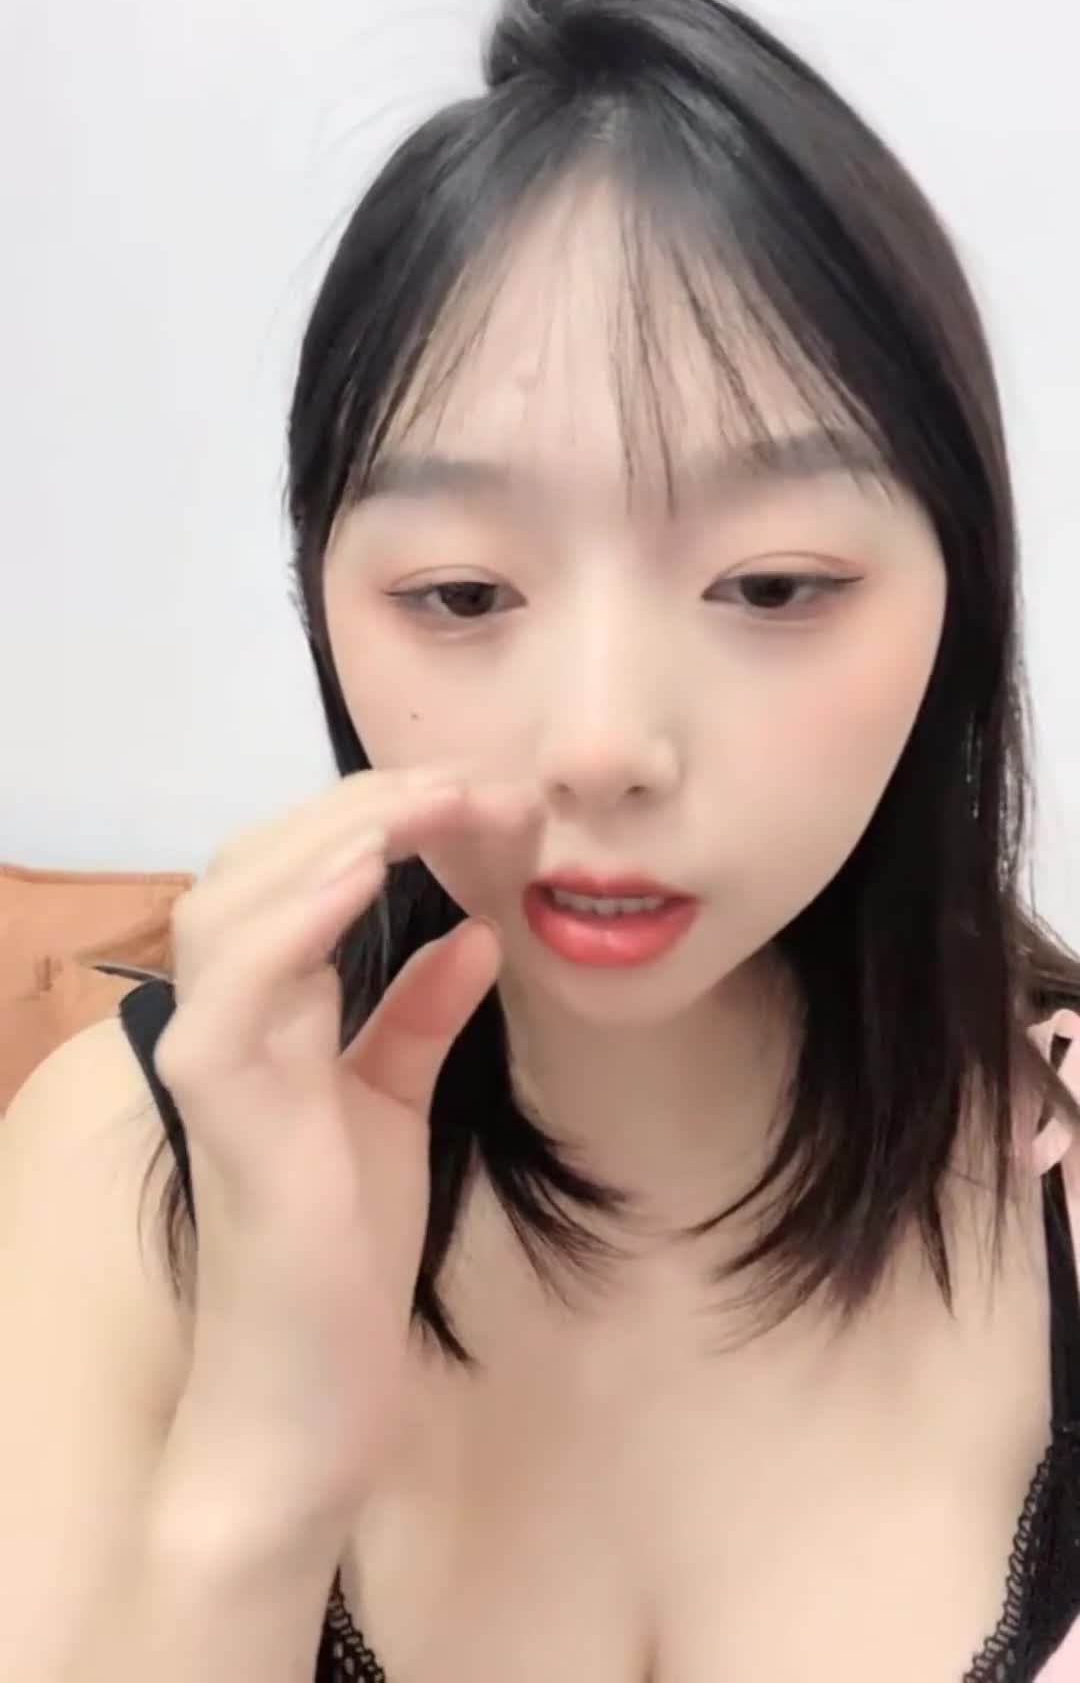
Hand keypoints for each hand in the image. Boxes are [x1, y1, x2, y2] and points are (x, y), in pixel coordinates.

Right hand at [155, 764, 540, 1517]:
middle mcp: (225, 1015)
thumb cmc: (343, 1251)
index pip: (297, 868)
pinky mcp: (218, 1104)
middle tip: (475, 783)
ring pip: (235, 896)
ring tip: (432, 804)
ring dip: (336, 834)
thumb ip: (421, 1017)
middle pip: (259, 859)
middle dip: (367, 802)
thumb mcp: (396, 1105)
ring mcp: (211, 1055)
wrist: (311, 1391)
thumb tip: (478, 932)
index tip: (485, 794)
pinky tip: (366, 871)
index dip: (382, 814)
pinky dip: (295, 915)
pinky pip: (238, 981)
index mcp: (269, 1006)